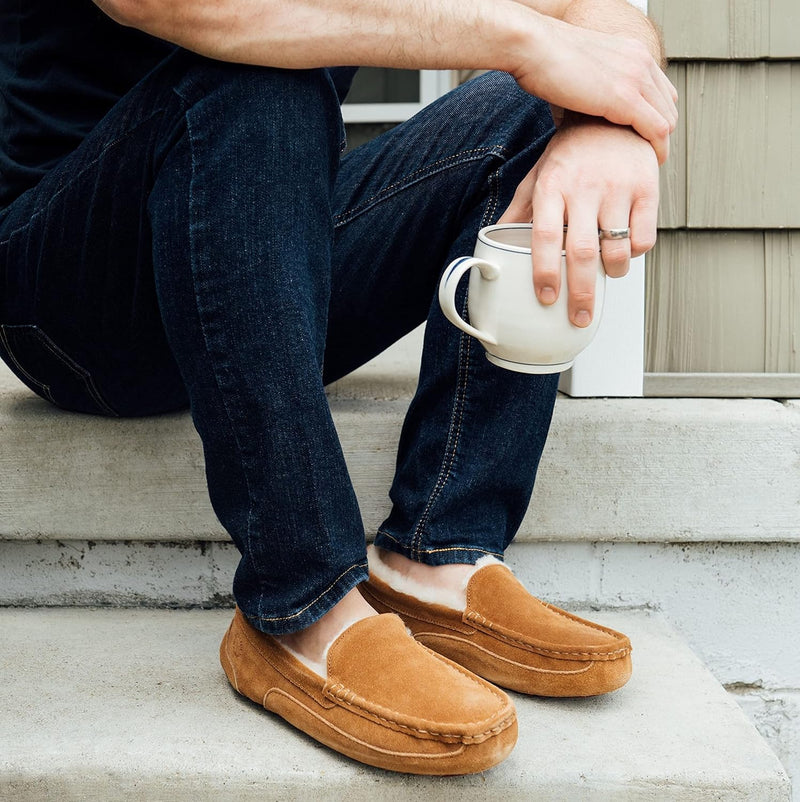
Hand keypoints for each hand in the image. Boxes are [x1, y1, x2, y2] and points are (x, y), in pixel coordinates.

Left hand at [498, 120, 658, 327]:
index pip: (544, 237)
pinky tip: (625, 251)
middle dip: (580, 293)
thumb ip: (519, 211)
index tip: (546, 298)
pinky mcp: (648, 188)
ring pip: (617, 249)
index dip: (544, 272)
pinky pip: (644, 238)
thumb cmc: (571, 155)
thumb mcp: (539, 177)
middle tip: (579, 317)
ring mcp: (618, 187)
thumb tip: (492, 243)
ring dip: (611, 273)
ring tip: (605, 276)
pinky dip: (635, 255)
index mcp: (552, 186)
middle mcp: (584, 187)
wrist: (613, 115)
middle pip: (581, 252)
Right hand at [512, 17, 676, 163]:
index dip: (655, 117)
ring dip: (660, 145)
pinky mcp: (626, 98)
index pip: (660, 90)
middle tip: (646, 157)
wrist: (533, 47)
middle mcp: (641, 61)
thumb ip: (589, 90)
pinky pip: (657, 130)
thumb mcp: (578, 72)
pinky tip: (648, 164)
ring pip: (668, 120)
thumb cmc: (542, 61)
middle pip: (669, 106)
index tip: (641, 139)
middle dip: (661, 135)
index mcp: (632, 51)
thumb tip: (574, 118)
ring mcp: (636, 78)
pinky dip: (657, 149)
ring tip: (647, 164)